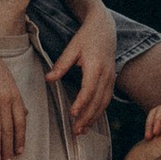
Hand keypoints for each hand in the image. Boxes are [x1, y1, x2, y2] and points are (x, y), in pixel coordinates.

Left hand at [48, 0, 120, 134]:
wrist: (105, 28)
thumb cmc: (86, 37)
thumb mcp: (72, 47)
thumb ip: (61, 64)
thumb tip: (49, 79)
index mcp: (95, 66)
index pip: (89, 89)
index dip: (81, 102)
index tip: (72, 113)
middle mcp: (106, 74)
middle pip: (97, 101)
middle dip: (87, 117)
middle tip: (75, 131)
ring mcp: (111, 78)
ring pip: (104, 103)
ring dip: (93, 118)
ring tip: (82, 131)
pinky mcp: (112, 80)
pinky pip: (106, 100)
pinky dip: (99, 112)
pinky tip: (90, 121)